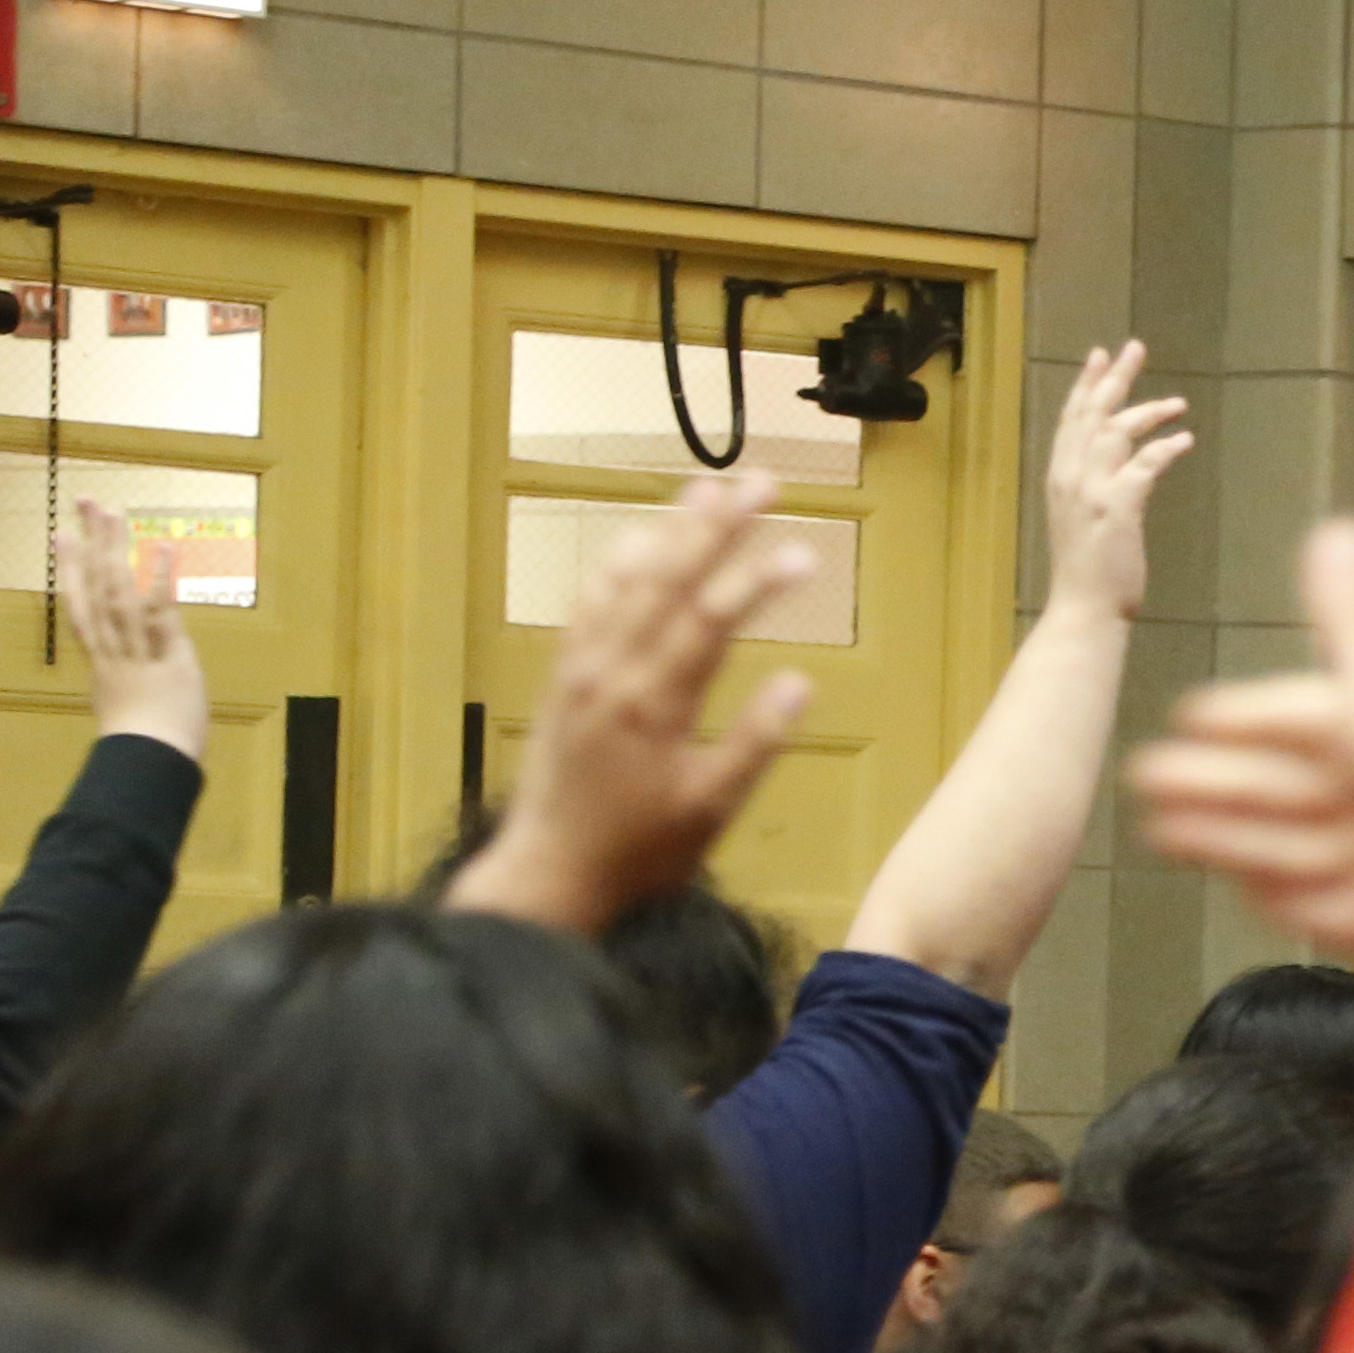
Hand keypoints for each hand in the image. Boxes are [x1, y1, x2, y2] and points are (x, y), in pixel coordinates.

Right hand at [60, 498, 212, 766]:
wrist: (149, 767)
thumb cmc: (142, 750)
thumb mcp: (126, 709)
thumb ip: (127, 686)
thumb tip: (125, 683)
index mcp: (102, 661)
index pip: (81, 606)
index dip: (70, 569)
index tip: (61, 536)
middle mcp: (113, 649)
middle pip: (96, 587)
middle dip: (92, 541)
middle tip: (85, 500)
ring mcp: (136, 651)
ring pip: (119, 592)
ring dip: (117, 548)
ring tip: (112, 510)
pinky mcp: (166, 657)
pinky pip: (161, 614)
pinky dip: (160, 581)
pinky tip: (161, 548)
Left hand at [444, 475, 813, 931]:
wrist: (548, 870)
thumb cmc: (641, 851)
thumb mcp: (711, 810)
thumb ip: (754, 744)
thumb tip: (800, 682)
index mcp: (653, 704)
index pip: (711, 620)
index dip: (758, 579)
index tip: (804, 550)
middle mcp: (611, 670)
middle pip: (667, 579)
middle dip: (716, 526)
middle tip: (760, 481)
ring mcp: (580, 667)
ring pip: (625, 580)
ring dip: (668, 530)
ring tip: (705, 490)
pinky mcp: (562, 675)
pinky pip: (588, 603)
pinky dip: (616, 564)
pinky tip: (637, 540)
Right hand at [1037, 341, 1193, 619]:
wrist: (1084, 610)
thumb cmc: (1090, 573)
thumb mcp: (1085, 520)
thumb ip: (1097, 489)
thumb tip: (1123, 471)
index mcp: (1061, 478)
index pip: (1072, 420)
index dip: (1087, 386)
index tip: (1100, 356)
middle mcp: (1070, 477)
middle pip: (1092, 414)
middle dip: (1114, 378)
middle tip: (1135, 347)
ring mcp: (1090, 491)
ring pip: (1115, 432)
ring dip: (1148, 412)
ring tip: (1178, 403)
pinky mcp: (1116, 508)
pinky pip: (1142, 466)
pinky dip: (1164, 449)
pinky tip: (1185, 440)